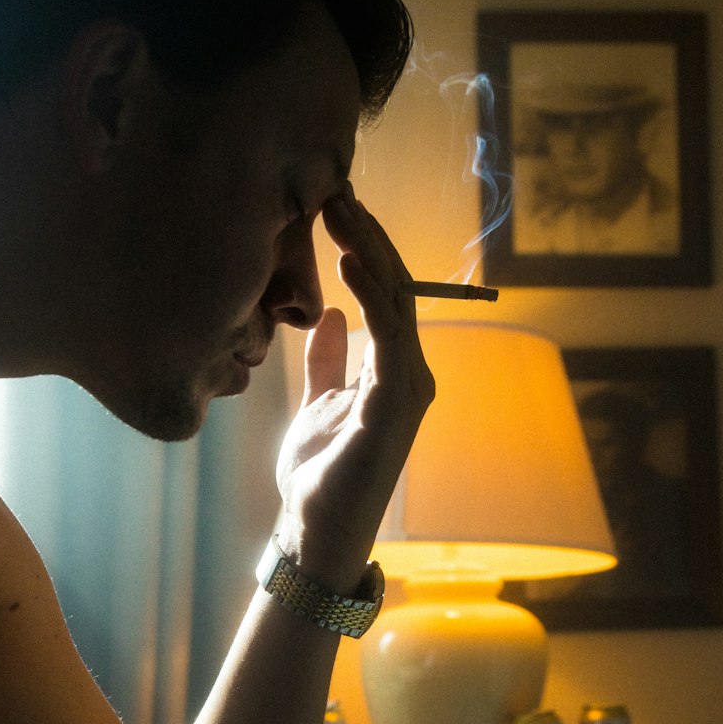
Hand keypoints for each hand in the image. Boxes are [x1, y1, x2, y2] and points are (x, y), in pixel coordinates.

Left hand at [275, 184, 434, 588]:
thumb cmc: (318, 475)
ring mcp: (408, 392)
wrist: (312, 531)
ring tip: (341, 213)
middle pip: (398, 289)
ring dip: (371, 255)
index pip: (386, 295)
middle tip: (336, 191)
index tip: (332, 207)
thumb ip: (328, 362)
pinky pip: (390, 340)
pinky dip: (374, 300)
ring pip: (399, 305)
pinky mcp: (394, 410)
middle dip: (368, 238)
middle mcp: (410, 375)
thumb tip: (329, 316)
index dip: (363, 248)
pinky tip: (350, 266)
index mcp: (393, 371)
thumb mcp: (317, 404)